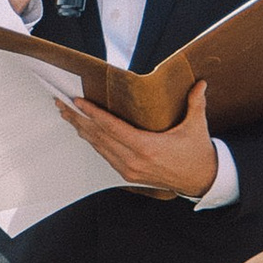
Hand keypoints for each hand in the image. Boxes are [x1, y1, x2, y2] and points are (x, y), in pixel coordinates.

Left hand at [59, 79, 219, 200]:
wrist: (201, 180)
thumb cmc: (197, 153)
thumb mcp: (197, 126)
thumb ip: (196, 102)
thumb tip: (200, 82)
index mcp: (147, 147)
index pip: (112, 127)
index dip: (92, 113)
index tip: (77, 101)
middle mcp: (134, 160)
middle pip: (98, 136)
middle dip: (77, 118)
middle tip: (61, 103)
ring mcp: (129, 170)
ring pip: (98, 147)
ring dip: (81, 129)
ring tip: (67, 114)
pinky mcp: (128, 175)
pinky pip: (105, 156)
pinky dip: (93, 142)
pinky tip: (84, 131)